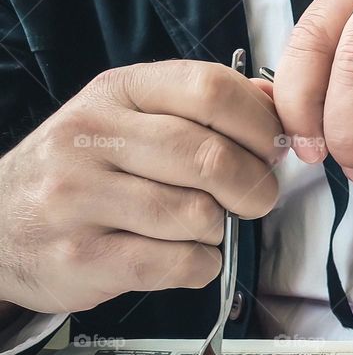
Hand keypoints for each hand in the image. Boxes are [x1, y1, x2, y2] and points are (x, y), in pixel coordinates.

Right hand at [0, 61, 282, 312]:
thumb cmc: (82, 169)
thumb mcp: (129, 116)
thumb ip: (200, 105)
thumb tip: (271, 103)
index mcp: (116, 92)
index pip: (209, 89)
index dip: (259, 124)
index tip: (271, 148)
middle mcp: (91, 137)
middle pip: (211, 158)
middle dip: (254, 186)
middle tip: (256, 198)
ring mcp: (79, 198)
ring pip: (199, 215)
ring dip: (221, 229)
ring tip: (203, 227)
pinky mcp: (82, 256)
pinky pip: (179, 263)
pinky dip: (201, 265)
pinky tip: (185, 256)